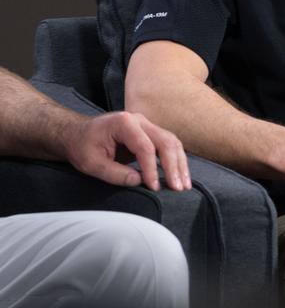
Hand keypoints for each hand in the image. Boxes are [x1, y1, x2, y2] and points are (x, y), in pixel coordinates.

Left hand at [64, 111, 191, 191]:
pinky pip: (169, 144)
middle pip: (165, 141)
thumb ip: (114, 173)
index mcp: (123, 122)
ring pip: (172, 142)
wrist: (77, 134)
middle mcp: (139, 120)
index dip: (152, 169)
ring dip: (180, 164)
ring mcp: (146, 125)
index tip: (154, 187)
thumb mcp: (91, 163)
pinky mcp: (150, 133)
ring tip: (184, 185)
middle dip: (174, 166)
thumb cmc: (82, 146)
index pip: (145, 147)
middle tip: (177, 188)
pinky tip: (180, 176)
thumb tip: (139, 181)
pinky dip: (176, 160)